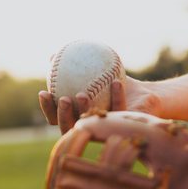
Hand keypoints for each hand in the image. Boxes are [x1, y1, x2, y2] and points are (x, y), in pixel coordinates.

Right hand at [38, 76, 162, 133]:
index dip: (47, 109)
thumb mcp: (94, 72)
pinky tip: (117, 82)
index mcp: (79, 119)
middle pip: (68, 128)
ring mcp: (108, 132)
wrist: (143, 96)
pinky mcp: (127, 129)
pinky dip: (118, 97)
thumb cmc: (115, 84)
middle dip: (62, 115)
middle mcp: (90, 129)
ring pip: (91, 126)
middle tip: (62, 98)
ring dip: (84, 110)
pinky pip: (120, 112)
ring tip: (82, 94)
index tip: (44, 92)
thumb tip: (51, 56)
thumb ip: (73, 67)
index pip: (56, 118)